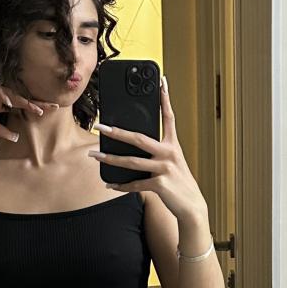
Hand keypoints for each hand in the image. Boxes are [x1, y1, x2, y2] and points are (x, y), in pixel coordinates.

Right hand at [0, 72, 56, 142]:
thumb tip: (14, 137)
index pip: (19, 107)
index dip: (32, 110)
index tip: (47, 115)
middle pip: (21, 100)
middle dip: (37, 104)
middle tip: (55, 107)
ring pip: (12, 95)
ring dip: (23, 102)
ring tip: (37, 109)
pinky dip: (2, 95)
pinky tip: (11, 101)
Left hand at [88, 77, 207, 221]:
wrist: (192, 206)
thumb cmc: (179, 183)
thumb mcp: (171, 163)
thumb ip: (156, 154)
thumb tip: (132, 148)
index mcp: (173, 145)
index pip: (169, 117)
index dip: (165, 98)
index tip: (161, 81)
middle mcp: (169, 153)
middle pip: (139, 138)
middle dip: (117, 132)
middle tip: (100, 126)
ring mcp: (165, 168)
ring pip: (131, 161)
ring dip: (110, 159)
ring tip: (94, 156)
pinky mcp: (160, 184)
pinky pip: (135, 184)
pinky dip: (120, 185)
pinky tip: (109, 184)